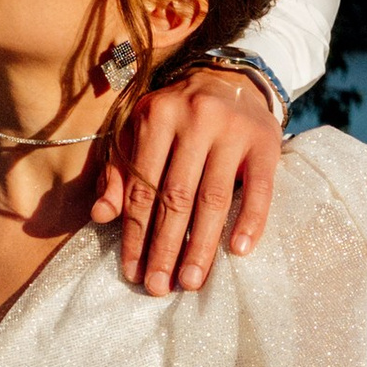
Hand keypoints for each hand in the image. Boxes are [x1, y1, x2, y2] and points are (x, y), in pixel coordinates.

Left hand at [91, 66, 282, 295]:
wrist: (231, 79)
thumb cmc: (177, 116)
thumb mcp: (140, 132)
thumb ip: (119, 172)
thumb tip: (101, 215)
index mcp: (157, 117)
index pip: (143, 188)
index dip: (136, 234)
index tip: (133, 271)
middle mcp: (195, 120)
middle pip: (177, 198)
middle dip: (165, 248)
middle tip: (158, 287)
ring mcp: (233, 130)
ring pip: (214, 199)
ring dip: (201, 246)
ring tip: (190, 281)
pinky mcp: (265, 141)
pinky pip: (260, 189)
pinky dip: (250, 221)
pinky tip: (239, 252)